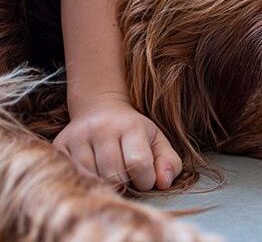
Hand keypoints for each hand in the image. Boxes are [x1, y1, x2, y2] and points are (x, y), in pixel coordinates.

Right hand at [54, 98, 181, 190]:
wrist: (99, 109)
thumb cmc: (133, 131)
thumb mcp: (157, 141)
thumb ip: (169, 162)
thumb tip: (164, 184)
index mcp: (130, 127)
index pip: (139, 163)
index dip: (146, 180)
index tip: (145, 179)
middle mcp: (102, 129)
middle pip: (115, 175)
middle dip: (126, 184)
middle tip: (128, 177)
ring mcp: (78, 137)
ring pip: (94, 178)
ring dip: (107, 184)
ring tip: (112, 174)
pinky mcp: (59, 146)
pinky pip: (75, 176)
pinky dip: (88, 181)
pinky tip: (95, 173)